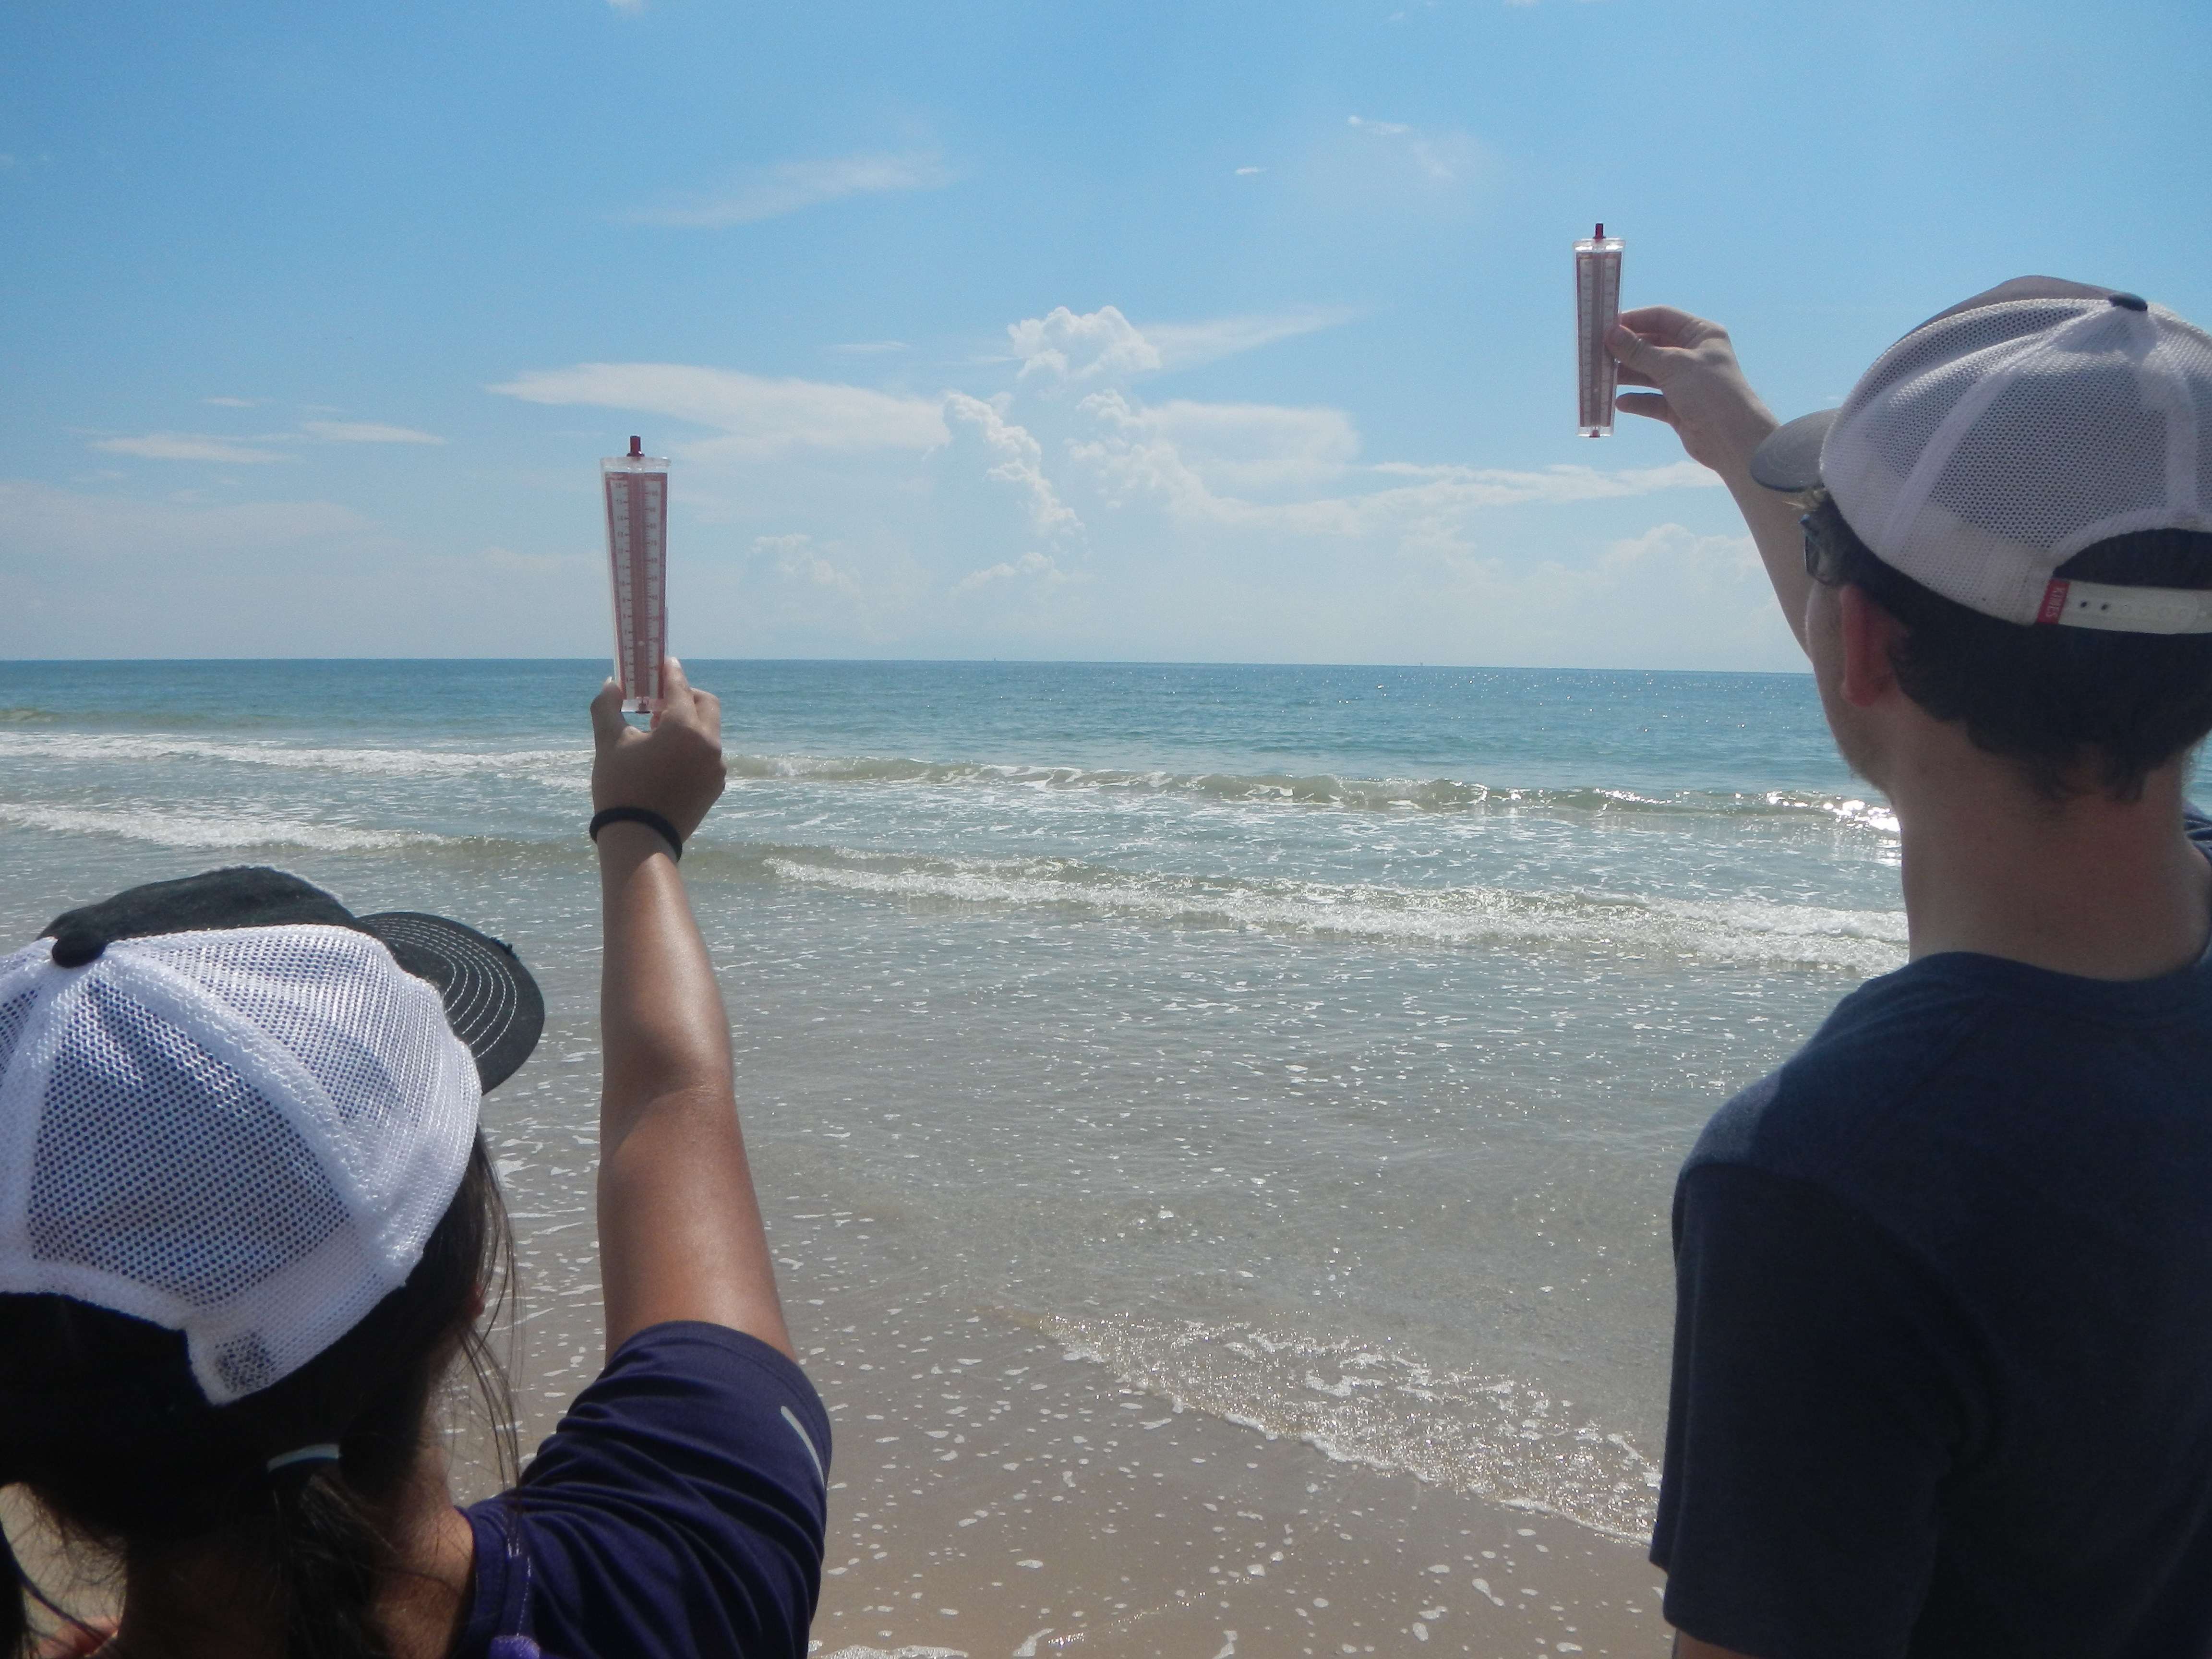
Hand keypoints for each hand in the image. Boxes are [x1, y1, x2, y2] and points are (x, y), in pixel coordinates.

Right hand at [589, 658, 726, 842]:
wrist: (639, 840)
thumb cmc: (620, 788)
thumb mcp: (608, 742)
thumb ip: (607, 706)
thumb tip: (611, 683)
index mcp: (685, 729)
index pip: (680, 687)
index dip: (670, 671)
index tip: (664, 661)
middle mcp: (709, 745)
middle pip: (705, 704)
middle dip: (685, 695)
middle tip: (659, 701)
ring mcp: (716, 767)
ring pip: (709, 730)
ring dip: (689, 722)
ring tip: (657, 732)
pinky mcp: (716, 785)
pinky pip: (708, 754)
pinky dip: (693, 745)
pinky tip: (668, 757)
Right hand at [1609, 306, 1781, 478]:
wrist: (1733, 438)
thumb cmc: (1710, 392)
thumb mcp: (1673, 365)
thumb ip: (1640, 351)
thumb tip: (1611, 334)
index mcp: (1701, 334)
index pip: (1661, 318)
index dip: (1634, 320)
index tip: (1605, 327)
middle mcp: (1693, 354)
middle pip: (1653, 345)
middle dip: (1626, 350)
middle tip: (1598, 353)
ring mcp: (1686, 382)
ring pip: (1649, 373)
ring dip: (1627, 375)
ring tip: (1603, 377)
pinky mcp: (1679, 407)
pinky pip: (1652, 400)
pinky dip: (1637, 400)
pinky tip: (1620, 403)